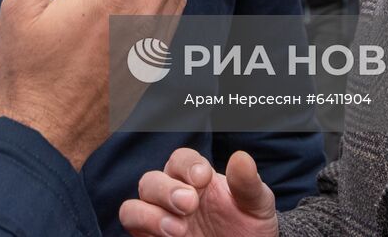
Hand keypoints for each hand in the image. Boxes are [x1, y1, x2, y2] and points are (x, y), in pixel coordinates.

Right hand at [121, 148, 278, 236]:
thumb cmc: (249, 225)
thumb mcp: (256, 204)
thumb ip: (247, 183)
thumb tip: (241, 157)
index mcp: (195, 178)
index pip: (180, 159)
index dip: (187, 165)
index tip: (203, 178)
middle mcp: (172, 196)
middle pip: (150, 181)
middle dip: (166, 190)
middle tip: (189, 205)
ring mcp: (160, 220)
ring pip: (132, 208)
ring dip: (148, 215)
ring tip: (177, 230)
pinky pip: (134, 232)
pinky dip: (145, 232)